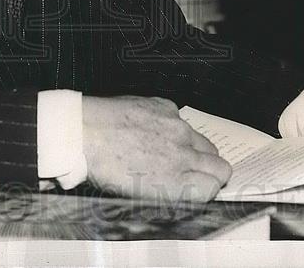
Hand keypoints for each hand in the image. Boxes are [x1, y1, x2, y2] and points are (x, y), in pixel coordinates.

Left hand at [81, 95, 230, 202]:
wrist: (82, 131)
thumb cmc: (102, 168)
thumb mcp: (138, 197)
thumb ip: (171, 195)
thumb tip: (189, 194)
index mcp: (175, 183)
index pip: (215, 188)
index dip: (207, 190)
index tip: (198, 189)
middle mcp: (182, 154)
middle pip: (221, 167)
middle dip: (211, 173)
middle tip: (193, 174)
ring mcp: (176, 127)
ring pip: (205, 143)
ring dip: (195, 151)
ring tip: (168, 153)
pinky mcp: (166, 107)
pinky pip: (182, 120)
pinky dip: (173, 128)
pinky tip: (150, 132)